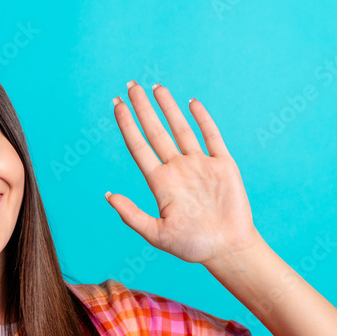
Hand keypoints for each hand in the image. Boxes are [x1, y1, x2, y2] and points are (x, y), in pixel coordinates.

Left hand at [107, 81, 262, 266]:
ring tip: (155, 87)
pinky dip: (202, 118)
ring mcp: (200, 165)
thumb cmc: (193, 246)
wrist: (228, 250)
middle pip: (155, 131)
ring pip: (180, 128)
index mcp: (160, 183)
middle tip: (130, 85)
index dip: (126, 125)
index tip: (116, 104)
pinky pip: (211, 136)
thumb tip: (108, 195)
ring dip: (168, 107)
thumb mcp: (156, 234)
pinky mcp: (223, 165)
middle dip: (142, 108)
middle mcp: (178, 169)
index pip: (138, 146)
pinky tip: (191, 103)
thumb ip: (132, 215)